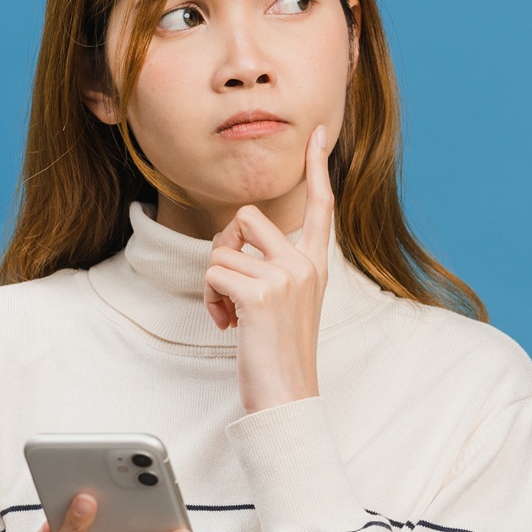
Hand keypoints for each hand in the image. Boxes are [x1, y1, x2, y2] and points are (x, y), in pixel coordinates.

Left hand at [204, 124, 332, 411]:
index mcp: (315, 266)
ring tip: (232, 313)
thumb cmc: (279, 355)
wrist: (287, 397)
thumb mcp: (286, 303)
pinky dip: (210, 301)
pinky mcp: (259, 294)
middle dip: (226, 246)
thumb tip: (235, 240)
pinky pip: (213, 274)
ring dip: (214, 282)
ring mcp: (285, 277)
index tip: (320, 135)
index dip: (318, 168)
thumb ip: (274, 268)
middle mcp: (305, 265)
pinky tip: (228, 325)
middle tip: (231, 285)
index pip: (321, 206)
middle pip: (248, 217)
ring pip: (223, 248)